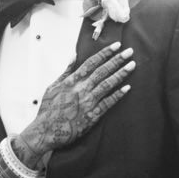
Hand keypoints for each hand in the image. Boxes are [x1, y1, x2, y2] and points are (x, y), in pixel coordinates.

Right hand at [12, 44, 134, 166]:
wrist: (46, 131)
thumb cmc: (49, 109)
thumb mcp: (53, 86)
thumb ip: (66, 71)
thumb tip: (74, 55)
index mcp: (72, 81)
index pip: (91, 62)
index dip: (105, 53)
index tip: (116, 46)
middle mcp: (81, 89)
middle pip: (102, 71)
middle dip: (117, 60)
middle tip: (130, 52)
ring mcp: (88, 102)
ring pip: (107, 85)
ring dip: (121, 74)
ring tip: (132, 65)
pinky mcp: (92, 115)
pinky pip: (108, 103)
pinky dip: (118, 95)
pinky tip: (128, 88)